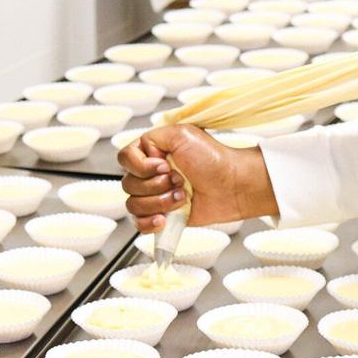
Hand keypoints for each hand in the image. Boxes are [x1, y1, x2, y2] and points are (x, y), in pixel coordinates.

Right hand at [119, 124, 277, 233]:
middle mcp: (150, 174)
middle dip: (156, 185)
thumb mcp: (182, 134)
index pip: (125, 158)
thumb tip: (144, 156)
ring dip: (160, 202)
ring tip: (182, 197)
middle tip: (179, 180)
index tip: (164, 165)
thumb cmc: (214, 159)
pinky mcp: (162, 216)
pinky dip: (149, 223)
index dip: (141, 166)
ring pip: (133, 205)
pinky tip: (164, 219)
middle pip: (128, 184)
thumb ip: (154, 137)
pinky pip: (139, 224)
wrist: (233, 186)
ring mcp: (155, 196)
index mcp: (152, 152)